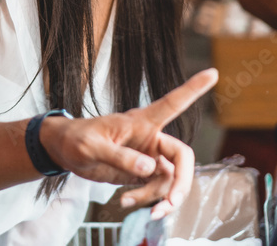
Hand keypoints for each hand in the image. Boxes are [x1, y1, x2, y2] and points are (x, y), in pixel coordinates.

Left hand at [39, 68, 217, 216]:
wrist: (64, 152)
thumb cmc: (76, 139)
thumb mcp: (92, 147)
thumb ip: (120, 157)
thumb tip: (149, 168)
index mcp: (141, 122)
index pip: (172, 103)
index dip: (193, 89)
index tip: (213, 72)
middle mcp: (151, 138)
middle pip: (183, 159)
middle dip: (181, 184)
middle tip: (170, 204)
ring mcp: (148, 157)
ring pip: (170, 180)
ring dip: (158, 197)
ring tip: (130, 203)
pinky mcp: (141, 173)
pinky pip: (155, 189)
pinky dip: (145, 199)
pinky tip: (125, 202)